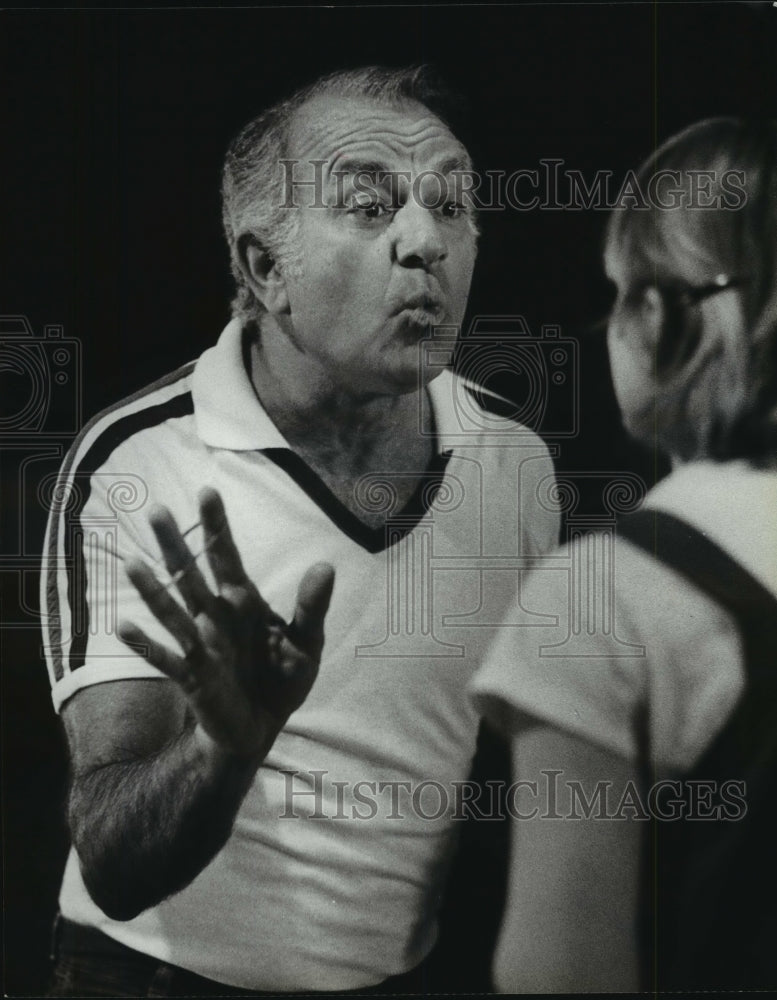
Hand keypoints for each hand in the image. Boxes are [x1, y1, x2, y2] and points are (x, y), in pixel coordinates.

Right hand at [117, 487, 334, 760]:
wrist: (263, 727)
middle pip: (190, 574)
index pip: (226, 556)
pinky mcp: (193, 676)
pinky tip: (123, 626)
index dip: (217, 525)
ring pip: (172, 610)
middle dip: (175, 544)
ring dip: (153, 589)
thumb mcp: (307, 642)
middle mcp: (215, 616)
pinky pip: (166, 657)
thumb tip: (325, 566)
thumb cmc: (281, 678)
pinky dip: (146, 644)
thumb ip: (311, 606)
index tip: (207, 490)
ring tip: (132, 563)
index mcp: (242, 601)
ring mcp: (200, 644)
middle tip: (157, 510)